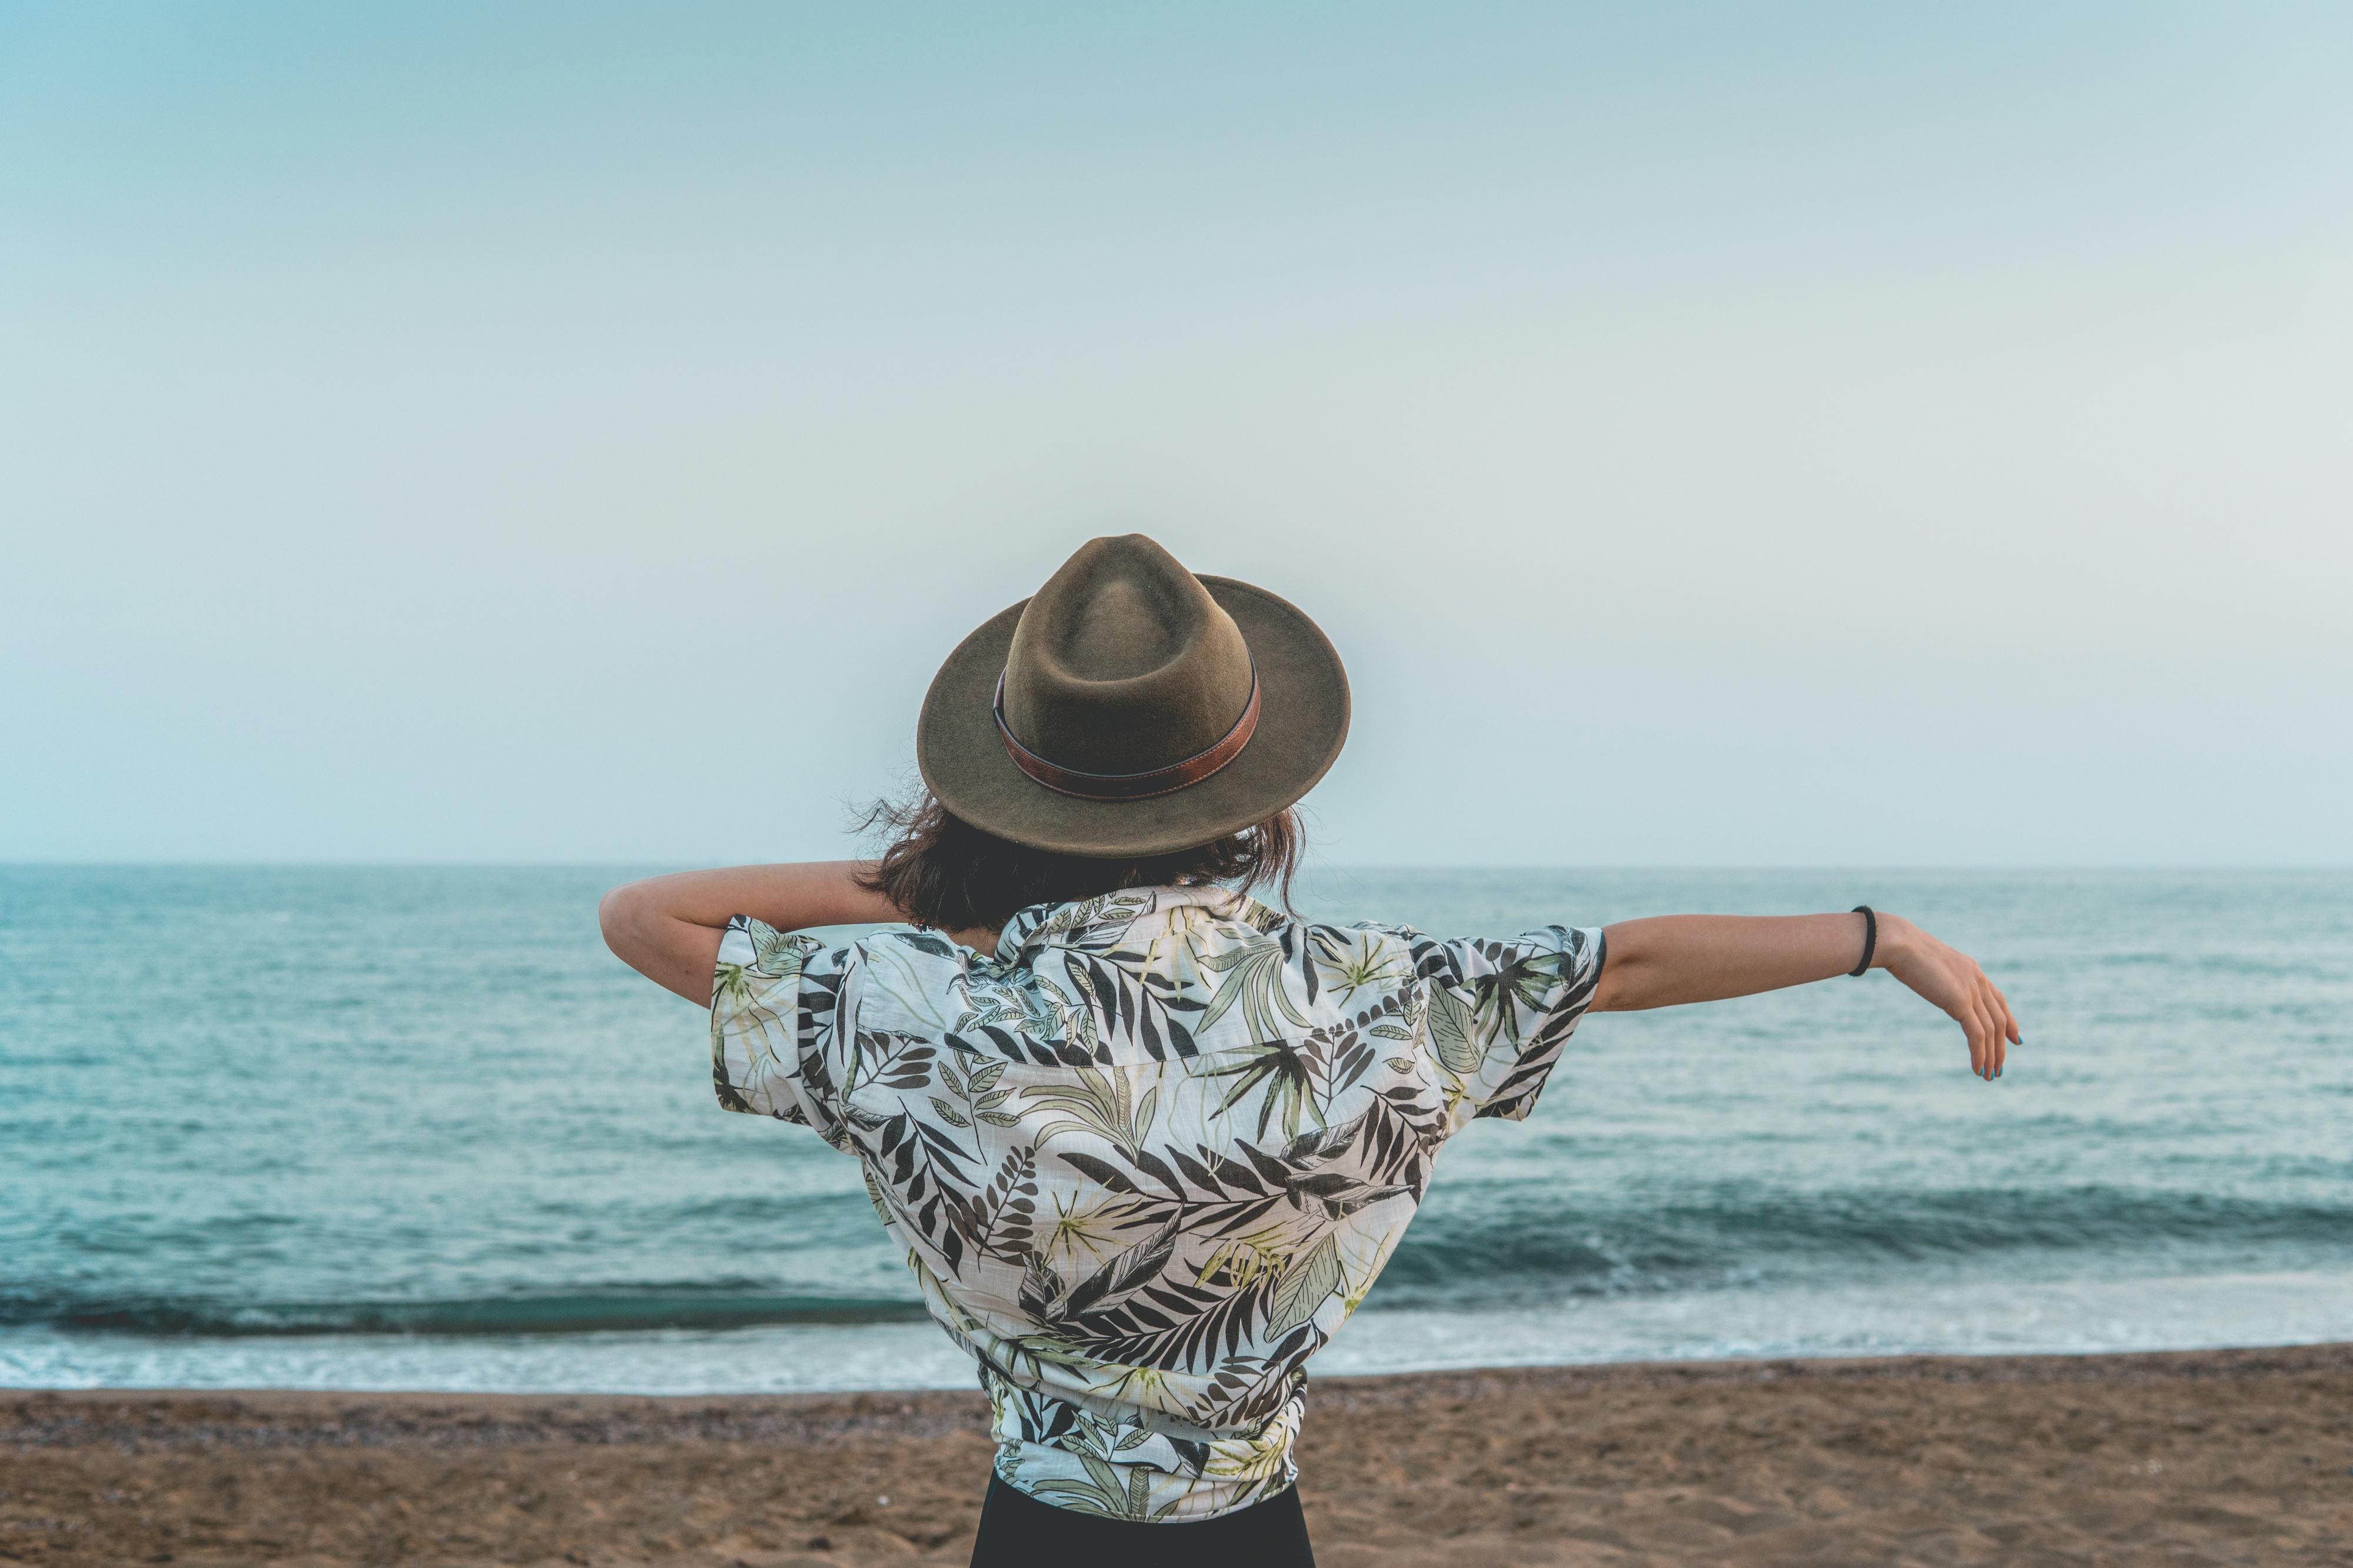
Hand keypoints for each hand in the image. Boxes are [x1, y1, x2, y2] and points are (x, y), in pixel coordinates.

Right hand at [1875, 914, 2018, 1080]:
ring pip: (1991, 1031)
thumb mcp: (1928, 964)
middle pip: (1999, 1020)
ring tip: (1988, 1075)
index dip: (2010, 1021)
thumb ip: (1939, 976)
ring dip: (1992, 1056)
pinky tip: (1978, 1069)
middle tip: (1998, 1069)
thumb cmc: (1903, 950)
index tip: (2015, 1039)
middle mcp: (1977, 980)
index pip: (1998, 1000)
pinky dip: (1980, 1055)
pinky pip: (1977, 1035)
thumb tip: (1934, 983)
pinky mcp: (1960, 1002)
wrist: (1899, 944)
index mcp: (1972, 970)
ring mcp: (1971, 990)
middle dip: (2001, 1047)